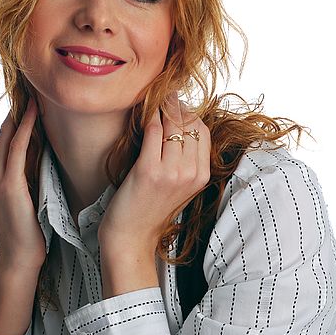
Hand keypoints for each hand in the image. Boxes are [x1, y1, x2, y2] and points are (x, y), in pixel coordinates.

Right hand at [0, 99, 45, 271]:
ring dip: (23, 110)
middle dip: (20, 105)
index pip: (5, 133)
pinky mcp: (8, 183)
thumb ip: (28, 167)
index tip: (34, 91)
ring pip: (9, 133)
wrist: (20, 257)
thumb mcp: (26, 190)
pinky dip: (26, 127)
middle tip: (35, 81)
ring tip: (36, 88)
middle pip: (5, 128)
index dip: (19, 112)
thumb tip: (42, 144)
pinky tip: (35, 112)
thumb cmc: (28, 226)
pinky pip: (17, 147)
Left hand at [98, 90, 211, 251]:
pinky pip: (153, 131)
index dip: (190, 114)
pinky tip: (144, 114)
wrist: (132, 236)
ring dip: (163, 108)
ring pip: (172, 124)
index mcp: (201, 176)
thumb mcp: (180, 186)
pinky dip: (149, 118)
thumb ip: (186, 161)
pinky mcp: (148, 170)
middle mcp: (190, 173)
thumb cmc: (151, 208)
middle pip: (190, 124)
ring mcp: (170, 172)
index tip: (177, 106)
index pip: (203, 131)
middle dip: (177, 106)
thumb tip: (182, 125)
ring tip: (154, 101)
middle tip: (165, 98)